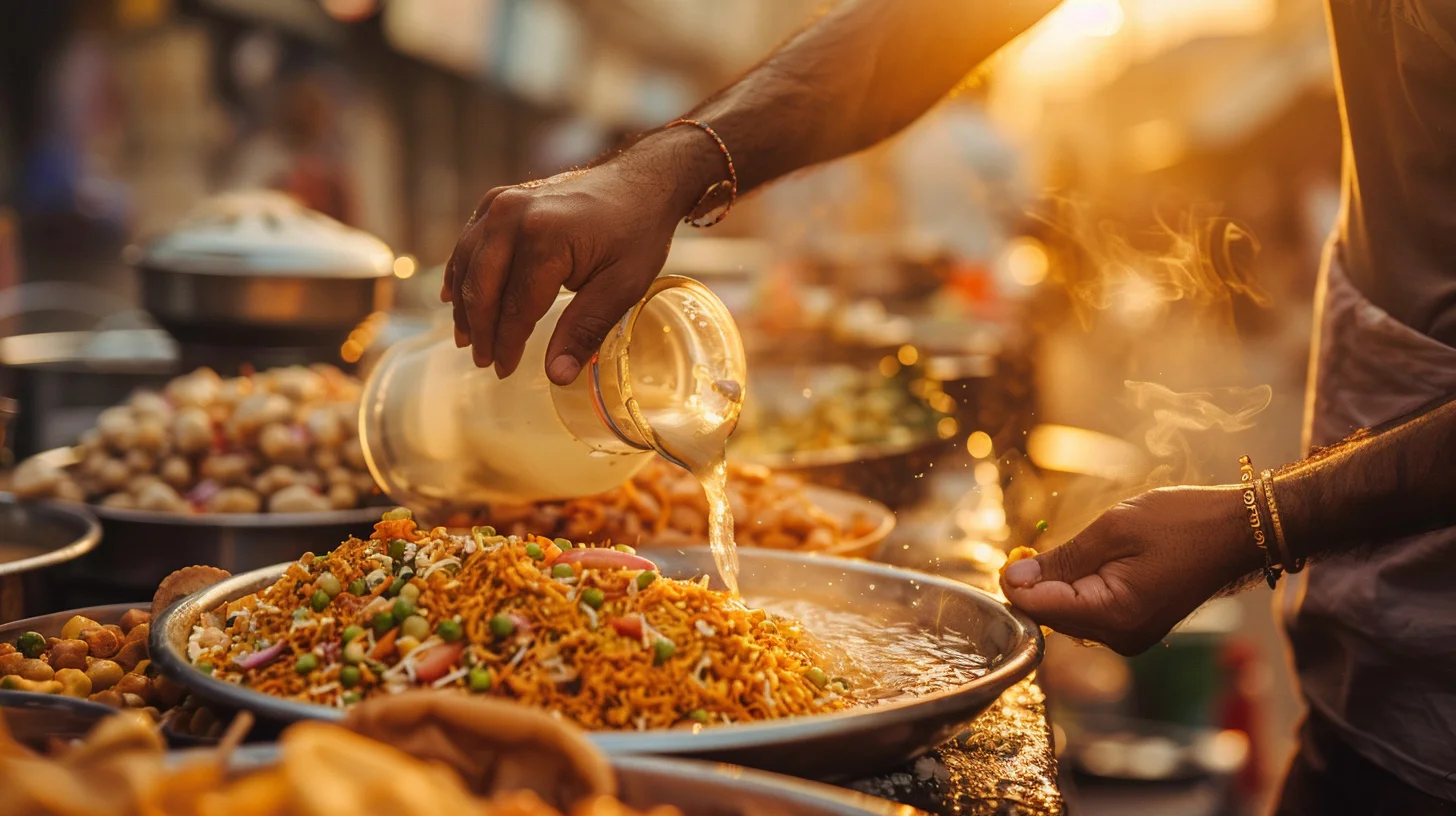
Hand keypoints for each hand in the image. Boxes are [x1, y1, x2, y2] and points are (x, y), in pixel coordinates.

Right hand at [442, 129, 718, 383]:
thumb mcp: (622, 286)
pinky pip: (470, 241)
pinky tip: (454, 296)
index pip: (516, 307)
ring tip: (466, 338)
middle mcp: (514, 216)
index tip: (504, 371)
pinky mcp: (500, 198)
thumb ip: (585, 330)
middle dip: (480, 328)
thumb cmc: (636, 232)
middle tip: (482, 360)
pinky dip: (460, 270)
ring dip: (464, 304)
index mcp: (545, 238)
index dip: (507, 343)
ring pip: (468, 263)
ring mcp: (503, 202)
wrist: (640, 181)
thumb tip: (557, 375)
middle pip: (482, 285)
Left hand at [999, 485, 1262, 654]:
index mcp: (1115, 615)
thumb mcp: (1113, 530)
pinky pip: (1091, 613)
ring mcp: (1130, 637)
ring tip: (1081, 550)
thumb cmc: (1182, 523)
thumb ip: (1061, 559)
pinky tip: (1094, 563)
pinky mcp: (1135, 629)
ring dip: (1059, 585)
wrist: (1238, 532)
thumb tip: (1013, 578)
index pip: (1038, 610)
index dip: (1015, 582)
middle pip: (1050, 617)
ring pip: (1068, 615)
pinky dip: (1080, 590)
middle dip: (1036, 584)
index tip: (1015, 554)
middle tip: (1042, 546)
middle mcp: (1121, 637)